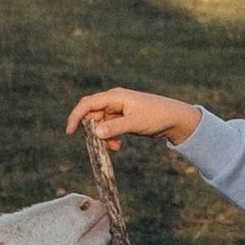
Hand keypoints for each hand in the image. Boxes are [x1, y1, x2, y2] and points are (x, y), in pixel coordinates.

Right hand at [69, 86, 200, 148]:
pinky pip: (109, 128)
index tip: (69, 132)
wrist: (175, 119)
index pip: (88, 104)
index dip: (76, 116)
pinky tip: (117, 146)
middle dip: (91, 130)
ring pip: (100, 123)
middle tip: (96, 145)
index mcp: (115, 97)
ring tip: (114, 147)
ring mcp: (118, 109)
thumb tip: (96, 133)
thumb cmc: (157, 116)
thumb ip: (115, 128)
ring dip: (102, 136)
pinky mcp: (123, 118)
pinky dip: (109, 138)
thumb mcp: (135, 123)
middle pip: (92, 114)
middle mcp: (114, 101)